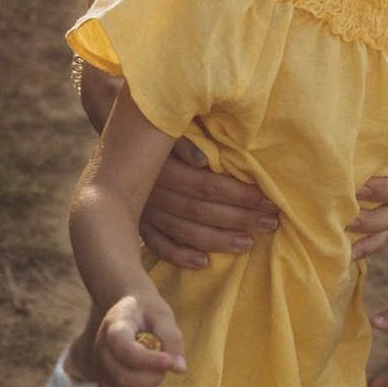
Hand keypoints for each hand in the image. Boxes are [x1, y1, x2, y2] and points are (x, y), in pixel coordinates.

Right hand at [85, 293, 186, 386]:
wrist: (128, 309)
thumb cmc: (147, 310)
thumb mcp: (163, 317)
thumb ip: (172, 340)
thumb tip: (180, 370)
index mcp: (114, 327)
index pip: (124, 350)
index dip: (148, 360)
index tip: (168, 360)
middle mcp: (101, 348)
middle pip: (123, 376)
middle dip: (152, 377)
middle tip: (166, 363)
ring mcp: (99, 366)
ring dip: (147, 386)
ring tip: (155, 368)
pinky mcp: (103, 379)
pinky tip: (146, 381)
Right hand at [139, 138, 280, 269]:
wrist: (118, 131)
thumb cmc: (157, 126)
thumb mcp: (170, 124)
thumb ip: (183, 138)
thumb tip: (202, 160)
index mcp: (160, 166)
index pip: (207, 186)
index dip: (240, 195)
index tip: (269, 201)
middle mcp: (150, 191)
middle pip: (199, 211)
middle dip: (238, 218)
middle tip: (269, 223)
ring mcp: (142, 210)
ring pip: (182, 230)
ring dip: (216, 239)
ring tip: (247, 243)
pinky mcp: (135, 222)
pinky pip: (157, 244)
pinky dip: (178, 255)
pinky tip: (203, 262)